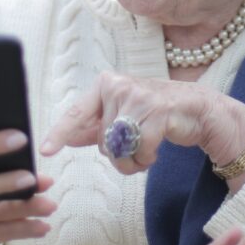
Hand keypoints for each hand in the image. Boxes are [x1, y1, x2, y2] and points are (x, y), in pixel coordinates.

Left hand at [41, 72, 244, 180]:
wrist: (200, 109)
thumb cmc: (158, 113)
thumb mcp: (123, 116)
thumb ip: (96, 126)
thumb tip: (67, 137)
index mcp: (105, 85)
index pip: (76, 113)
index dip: (59, 133)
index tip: (44, 150)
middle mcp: (118, 86)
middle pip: (102, 141)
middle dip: (118, 153)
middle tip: (137, 143)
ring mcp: (138, 97)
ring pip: (119, 149)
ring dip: (133, 160)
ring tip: (147, 147)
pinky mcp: (158, 111)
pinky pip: (140, 151)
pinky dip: (147, 159)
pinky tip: (158, 148)